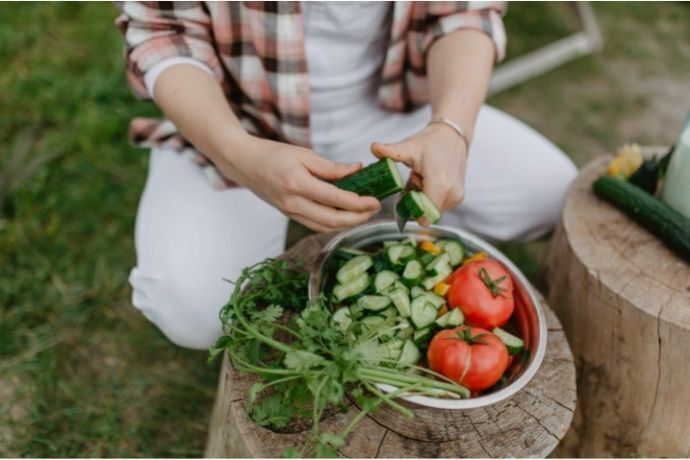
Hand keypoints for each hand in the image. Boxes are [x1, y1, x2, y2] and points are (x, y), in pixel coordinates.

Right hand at [217, 135, 380, 231]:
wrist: (243, 163)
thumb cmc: (272, 154)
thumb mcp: (303, 153)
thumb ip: (331, 167)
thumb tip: (358, 171)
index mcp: (297, 183)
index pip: (335, 199)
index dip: (358, 203)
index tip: (374, 200)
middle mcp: (293, 203)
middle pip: (332, 220)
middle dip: (358, 217)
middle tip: (375, 208)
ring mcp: (290, 212)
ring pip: (325, 227)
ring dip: (348, 223)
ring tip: (365, 213)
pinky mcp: (289, 215)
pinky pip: (315, 225)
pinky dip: (333, 223)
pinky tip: (346, 215)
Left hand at [371, 123, 467, 224]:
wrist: (452, 136)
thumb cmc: (431, 142)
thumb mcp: (409, 146)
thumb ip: (391, 151)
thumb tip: (373, 147)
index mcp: (440, 183)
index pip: (424, 214)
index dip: (410, 208)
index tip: (405, 193)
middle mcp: (452, 193)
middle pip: (424, 212)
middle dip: (414, 200)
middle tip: (414, 178)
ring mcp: (456, 197)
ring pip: (430, 210)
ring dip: (421, 198)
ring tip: (421, 177)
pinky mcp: (458, 198)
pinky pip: (437, 206)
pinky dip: (428, 197)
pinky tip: (427, 181)